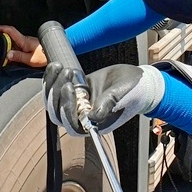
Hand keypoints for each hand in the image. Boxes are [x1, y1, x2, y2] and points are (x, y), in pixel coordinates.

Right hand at [0, 25, 47, 67]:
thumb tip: (8, 54)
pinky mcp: (28, 46)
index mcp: (23, 41)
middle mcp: (24, 40)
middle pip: (10, 36)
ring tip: (1, 53)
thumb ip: (18, 57)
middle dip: (1, 38)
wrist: (54, 55)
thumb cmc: (44, 56)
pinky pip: (17, 46)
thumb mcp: (30, 59)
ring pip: (13, 41)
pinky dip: (11, 48)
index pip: (11, 30)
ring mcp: (26, 43)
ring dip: (6, 45)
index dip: (1, 28)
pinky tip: (11, 55)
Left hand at [43, 63, 164, 136]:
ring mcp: (79, 103)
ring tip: (60, 67)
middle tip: (64, 75)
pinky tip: (56, 66)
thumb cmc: (135, 92)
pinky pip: (59, 88)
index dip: (66, 110)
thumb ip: (108, 105)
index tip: (68, 89)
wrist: (139, 81)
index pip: (72, 124)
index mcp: (95, 124)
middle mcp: (84, 116)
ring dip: (53, 84)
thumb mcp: (123, 97)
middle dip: (57, 94)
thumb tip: (92, 117)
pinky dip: (54, 78)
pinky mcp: (77, 91)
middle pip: (59, 113)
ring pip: (56, 100)